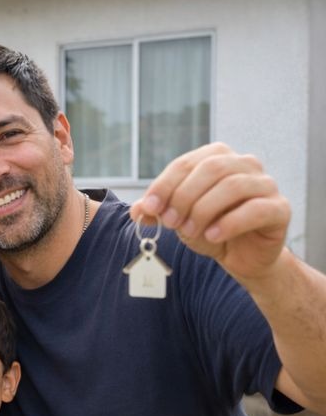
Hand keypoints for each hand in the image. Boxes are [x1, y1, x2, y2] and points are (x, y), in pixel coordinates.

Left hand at [131, 143, 290, 284]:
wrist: (242, 258)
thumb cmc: (209, 230)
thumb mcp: (178, 220)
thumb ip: (157, 212)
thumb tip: (137, 209)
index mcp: (217, 158)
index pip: (186, 163)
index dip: (165, 184)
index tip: (149, 207)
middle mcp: (244, 164)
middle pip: (211, 169)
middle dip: (183, 197)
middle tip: (170, 222)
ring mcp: (265, 185)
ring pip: (232, 186)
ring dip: (203, 210)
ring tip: (189, 232)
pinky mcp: (279, 209)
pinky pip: (255, 209)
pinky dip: (229, 223)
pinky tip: (213, 236)